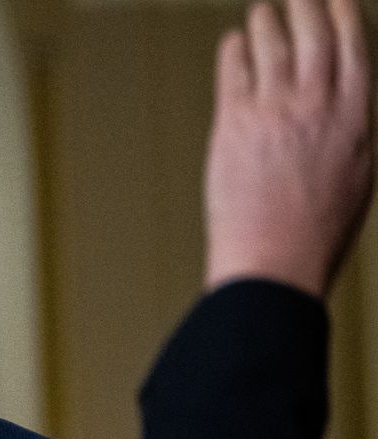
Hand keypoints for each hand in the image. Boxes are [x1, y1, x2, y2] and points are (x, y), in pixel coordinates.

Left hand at [206, 0, 372, 296]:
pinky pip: (233, 72)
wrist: (274, 261)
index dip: (344, 17)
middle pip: (312, 36)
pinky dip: (234, 50)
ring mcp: (272, 112)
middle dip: (306, 5)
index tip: (338, 0)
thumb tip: (342, 107)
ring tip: (263, 10)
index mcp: (355, 119)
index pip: (353, 49)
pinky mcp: (232, 125)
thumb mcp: (357, 174)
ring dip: (266, 21)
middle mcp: (316, 107)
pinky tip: (234, 42)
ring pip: (269, 46)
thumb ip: (350, 132)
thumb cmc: (316, 232)